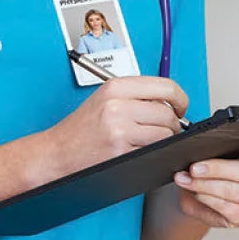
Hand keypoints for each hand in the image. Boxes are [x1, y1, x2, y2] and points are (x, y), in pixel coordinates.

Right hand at [46, 76, 188, 176]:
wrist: (56, 152)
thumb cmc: (80, 129)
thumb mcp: (105, 99)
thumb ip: (136, 96)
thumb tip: (171, 103)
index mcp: (115, 87)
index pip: (165, 86)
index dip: (180, 99)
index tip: (181, 107)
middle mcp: (117, 104)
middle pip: (168, 112)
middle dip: (174, 124)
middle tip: (166, 130)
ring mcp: (119, 128)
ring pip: (165, 133)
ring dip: (166, 140)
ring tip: (152, 142)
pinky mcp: (121, 150)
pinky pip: (154, 150)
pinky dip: (154, 153)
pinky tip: (141, 151)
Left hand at [173, 139, 238, 228]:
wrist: (201, 191)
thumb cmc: (216, 165)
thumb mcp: (218, 150)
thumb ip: (219, 144)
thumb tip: (203, 142)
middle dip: (220, 169)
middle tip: (196, 167)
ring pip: (238, 192)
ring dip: (207, 185)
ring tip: (188, 178)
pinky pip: (229, 209)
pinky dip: (207, 199)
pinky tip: (195, 191)